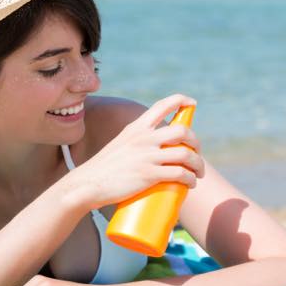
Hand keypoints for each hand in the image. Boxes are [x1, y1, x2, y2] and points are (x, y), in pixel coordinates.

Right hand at [74, 93, 204, 209]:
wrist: (87, 184)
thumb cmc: (104, 168)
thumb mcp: (120, 144)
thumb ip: (136, 142)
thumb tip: (154, 150)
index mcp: (136, 128)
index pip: (163, 105)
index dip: (182, 100)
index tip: (192, 103)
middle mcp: (143, 138)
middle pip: (183, 131)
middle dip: (196, 142)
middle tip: (195, 154)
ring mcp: (147, 156)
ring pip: (186, 154)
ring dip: (198, 164)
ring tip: (197, 173)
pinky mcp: (148, 175)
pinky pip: (180, 173)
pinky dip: (190, 179)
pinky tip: (191, 183)